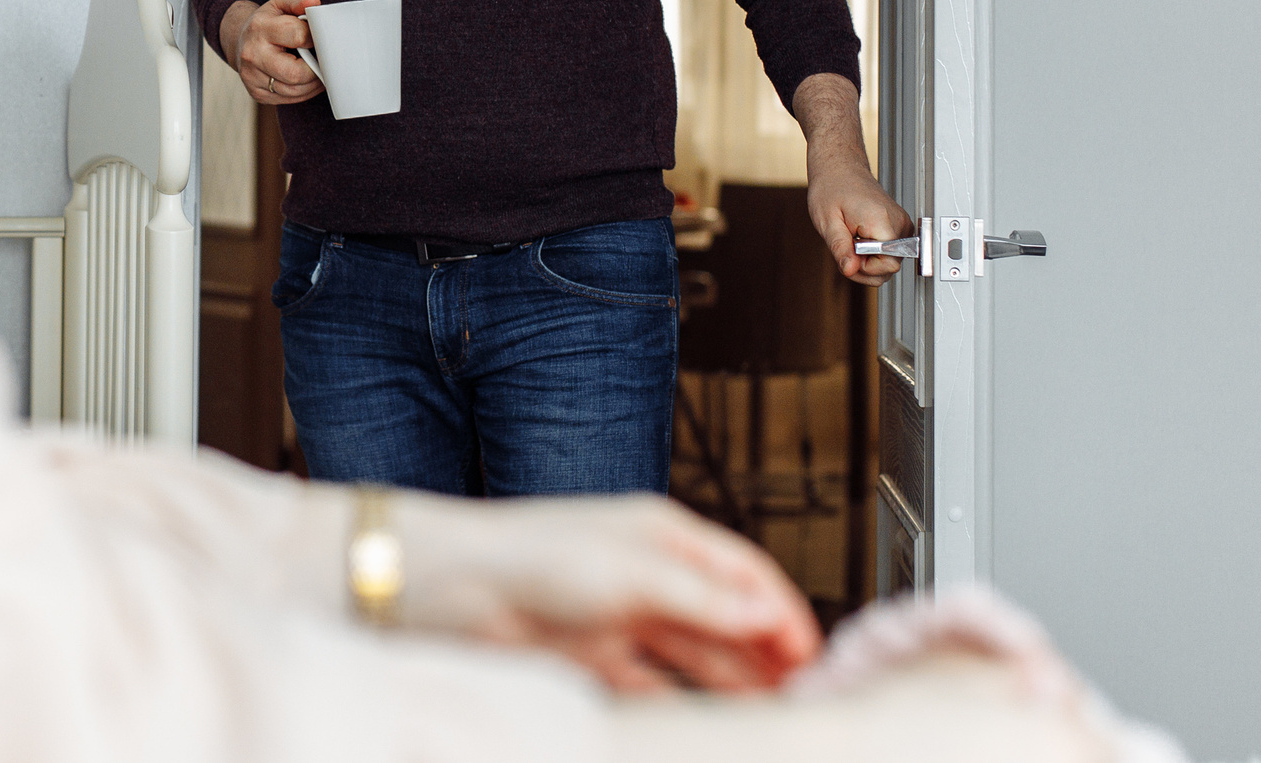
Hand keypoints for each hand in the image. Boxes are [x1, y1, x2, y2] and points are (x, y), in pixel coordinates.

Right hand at [221, 0, 323, 106]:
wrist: (241, 41)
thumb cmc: (268, 22)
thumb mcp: (280, 4)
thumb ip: (297, 1)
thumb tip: (314, 3)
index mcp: (260, 28)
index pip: (298, 36)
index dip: (315, 38)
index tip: (319, 39)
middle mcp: (252, 54)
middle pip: (295, 73)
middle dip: (316, 69)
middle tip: (325, 62)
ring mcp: (252, 77)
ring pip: (294, 91)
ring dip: (313, 83)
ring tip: (320, 71)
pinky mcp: (257, 94)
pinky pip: (289, 100)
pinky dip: (304, 92)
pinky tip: (309, 80)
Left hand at [396, 490, 820, 693]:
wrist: (448, 589)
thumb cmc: (524, 554)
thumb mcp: (627, 571)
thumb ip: (700, 598)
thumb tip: (764, 614)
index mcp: (662, 538)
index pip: (743, 575)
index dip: (782, 614)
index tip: (812, 656)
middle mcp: (646, 576)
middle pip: (724, 621)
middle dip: (765, 657)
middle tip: (798, 696)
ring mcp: (621, 619)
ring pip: (694, 659)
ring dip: (730, 686)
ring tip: (762, 717)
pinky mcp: (593, 659)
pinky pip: (652, 687)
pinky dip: (680, 704)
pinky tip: (700, 723)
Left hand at [809, 168, 909, 283]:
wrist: (840, 169)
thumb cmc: (832, 188)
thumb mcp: (827, 222)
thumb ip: (841, 249)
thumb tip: (850, 270)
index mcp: (883, 222)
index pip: (888, 266)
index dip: (864, 267)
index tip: (847, 253)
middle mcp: (899, 223)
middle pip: (890, 267)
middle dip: (864, 266)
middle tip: (845, 246)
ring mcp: (902, 224)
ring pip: (890, 262)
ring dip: (868, 260)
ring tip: (852, 240)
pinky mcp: (900, 226)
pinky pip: (890, 253)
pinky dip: (873, 253)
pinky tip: (860, 238)